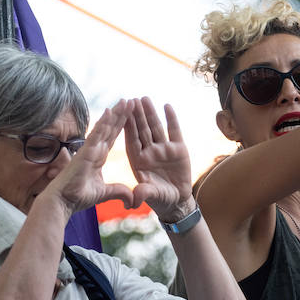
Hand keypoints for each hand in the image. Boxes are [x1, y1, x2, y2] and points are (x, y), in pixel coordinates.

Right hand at [43, 103, 133, 215]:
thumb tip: (133, 201)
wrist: (63, 202)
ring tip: (125, 101)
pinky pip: (96, 135)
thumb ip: (119, 192)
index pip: (112, 138)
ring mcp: (89, 149)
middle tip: (130, 101)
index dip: (121, 125)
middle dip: (120, 115)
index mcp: (99, 157)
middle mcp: (94, 150)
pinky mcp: (85, 152)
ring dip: (115, 114)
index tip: (130, 114)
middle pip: (110, 129)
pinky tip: (110, 111)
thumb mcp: (105, 194)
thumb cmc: (77, 197)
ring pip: (105, 128)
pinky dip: (103, 123)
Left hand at [122, 97, 194, 221]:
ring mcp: (163, 149)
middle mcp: (149, 152)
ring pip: (155, 127)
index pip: (131, 140)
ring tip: (145, 98)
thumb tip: (136, 197)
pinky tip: (167, 107)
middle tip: (131, 99)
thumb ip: (145, 193)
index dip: (126, 126)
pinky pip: (174, 131)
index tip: (120, 113)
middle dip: (136, 115)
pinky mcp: (178, 149)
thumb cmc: (160, 199)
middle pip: (141, 130)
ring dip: (150, 113)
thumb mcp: (152, 196)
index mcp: (139, 160)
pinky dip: (171, 119)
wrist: (177, 201)